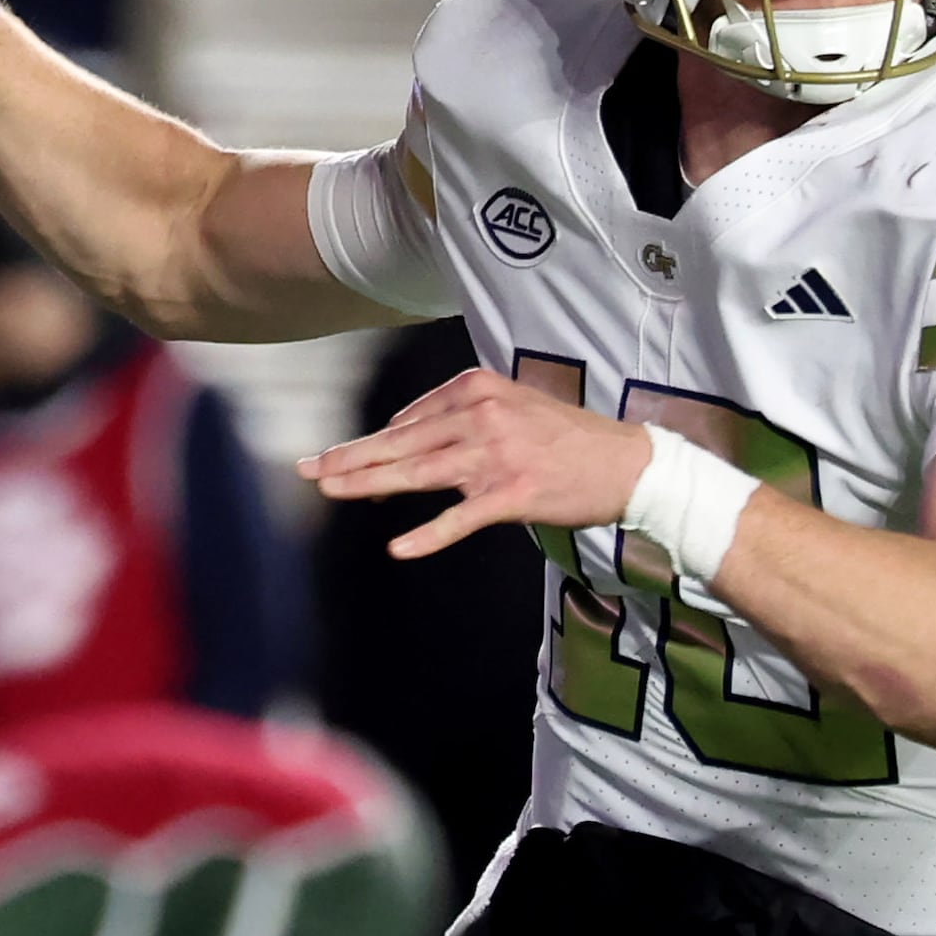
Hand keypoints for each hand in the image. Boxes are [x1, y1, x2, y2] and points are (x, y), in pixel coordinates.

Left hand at [298, 367, 655, 558]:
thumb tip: (402, 438)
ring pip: (419, 472)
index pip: (410, 418)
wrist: (628, 464)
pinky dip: (430, 534)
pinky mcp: (514, 494)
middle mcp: (482, 416)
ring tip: (330, 492)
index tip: (337, 461)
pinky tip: (399, 548)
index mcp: (478, 388)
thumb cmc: (569, 440)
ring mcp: (497, 455)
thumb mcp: (512, 405)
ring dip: (368, 484)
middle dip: (349, 457)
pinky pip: (461, 518)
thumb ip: (460, 414)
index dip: (371, 445)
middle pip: (402, 442)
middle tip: (308, 469)